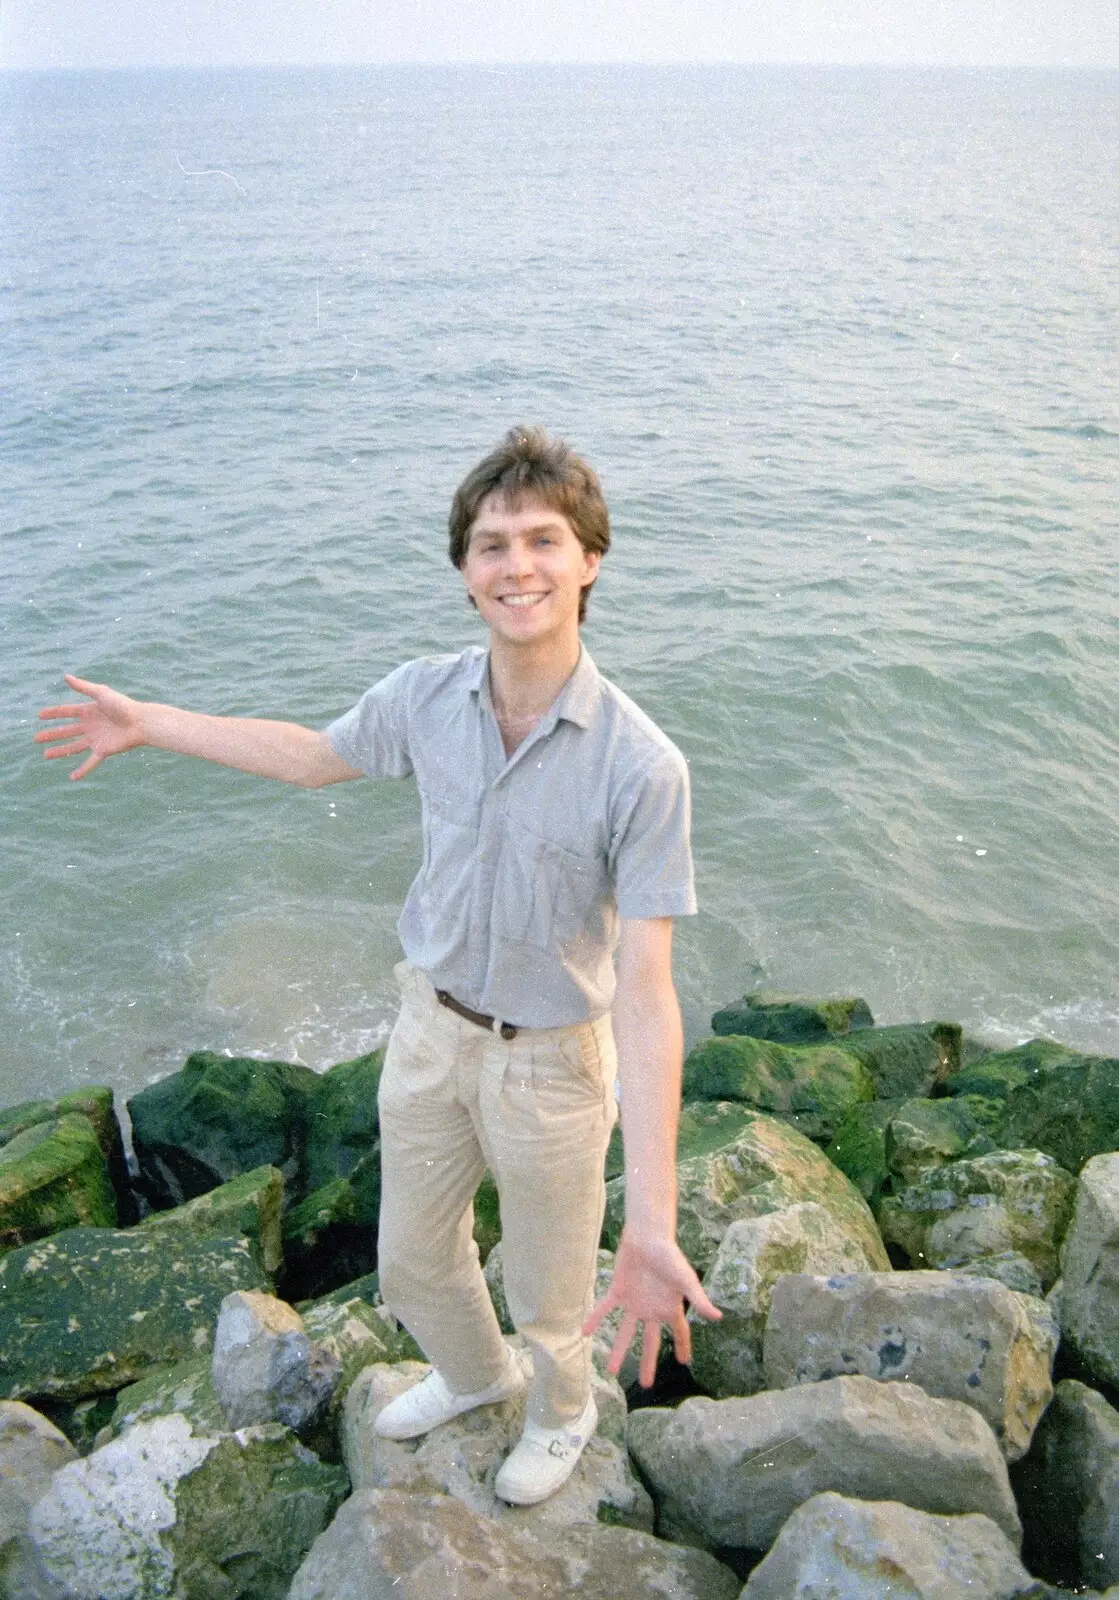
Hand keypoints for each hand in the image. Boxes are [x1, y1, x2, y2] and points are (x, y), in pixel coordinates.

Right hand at [35, 675, 145, 779]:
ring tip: (45, 755)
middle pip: (66, 731)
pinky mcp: (103, 750)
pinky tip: (72, 777)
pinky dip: (82, 770)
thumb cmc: (123, 705)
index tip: (39, 715)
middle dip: (51, 735)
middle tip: (36, 739)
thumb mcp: (101, 693)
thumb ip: (83, 687)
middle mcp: (90, 726)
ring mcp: (96, 739)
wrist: (140, 722)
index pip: (66, 712)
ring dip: (59, 751)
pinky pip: (90, 762)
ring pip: (73, 747)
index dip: (53, 713)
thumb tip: (65, 676)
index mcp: (89, 711)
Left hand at [583, 1230, 720, 1387]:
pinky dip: (595, 1319)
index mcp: (669, 1308)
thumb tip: (718, 1317)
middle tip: (646, 1384)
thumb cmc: (670, 1256)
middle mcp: (651, 1309)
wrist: (647, 1236)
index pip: (679, 1333)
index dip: (682, 1347)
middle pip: (649, 1342)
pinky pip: (605, 1309)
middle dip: (648, 1362)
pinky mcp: (618, 1291)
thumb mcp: (686, 1280)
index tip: (684, 1362)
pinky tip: (584, 1332)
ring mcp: (634, 1302)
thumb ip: (699, 1299)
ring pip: (625, 1332)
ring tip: (610, 1370)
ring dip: (617, 1350)